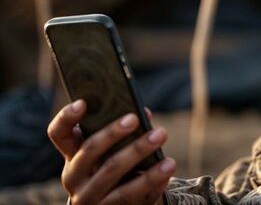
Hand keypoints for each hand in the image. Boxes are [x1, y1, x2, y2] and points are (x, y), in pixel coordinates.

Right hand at [48, 100, 175, 203]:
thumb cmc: (116, 167)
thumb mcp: (112, 151)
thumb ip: (124, 131)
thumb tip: (145, 114)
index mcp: (72, 155)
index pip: (59, 133)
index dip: (66, 117)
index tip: (83, 102)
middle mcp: (74, 178)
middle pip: (90, 151)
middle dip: (114, 133)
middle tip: (136, 118)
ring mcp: (89, 199)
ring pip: (112, 175)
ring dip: (139, 155)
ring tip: (161, 137)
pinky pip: (132, 198)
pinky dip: (152, 182)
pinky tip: (166, 169)